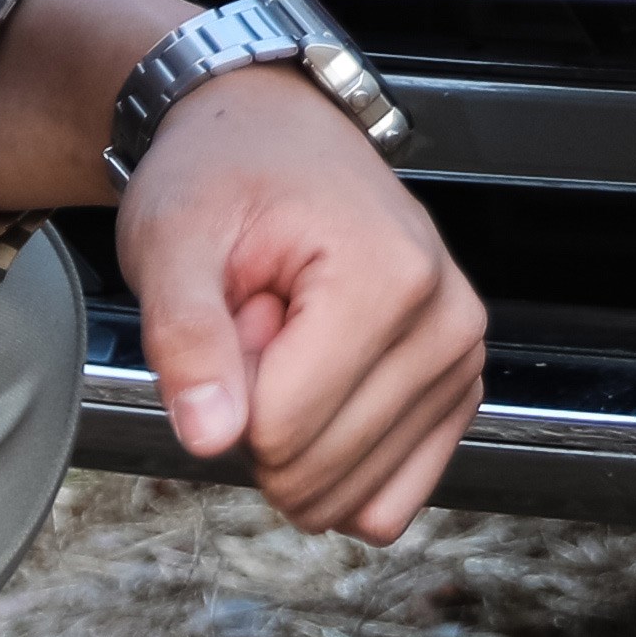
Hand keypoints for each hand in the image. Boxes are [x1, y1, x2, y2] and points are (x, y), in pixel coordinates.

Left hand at [118, 53, 485, 539]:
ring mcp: (462, 359)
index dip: (224, 391)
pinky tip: (323, 390)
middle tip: (257, 324)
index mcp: (389, 275)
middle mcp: (447, 320)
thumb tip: (209, 438)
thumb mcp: (173, 239)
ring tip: (288, 344)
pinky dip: (338, 469)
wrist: (274, 137)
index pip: (280, 429)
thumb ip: (185, 338)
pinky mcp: (457, 391)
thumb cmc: (225, 177)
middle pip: (317, 470)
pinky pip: (393, 499)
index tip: (236, 309)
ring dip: (295, 438)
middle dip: (256, 419)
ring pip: (353, 497)